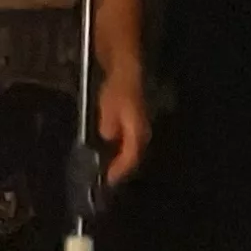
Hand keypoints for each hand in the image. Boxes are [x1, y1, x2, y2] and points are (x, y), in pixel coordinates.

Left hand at [94, 62, 150, 184]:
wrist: (128, 69)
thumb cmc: (118, 88)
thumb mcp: (108, 109)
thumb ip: (109, 126)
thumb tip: (109, 138)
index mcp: (137, 129)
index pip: (131, 157)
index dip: (120, 170)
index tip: (108, 180)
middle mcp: (143, 129)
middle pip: (135, 155)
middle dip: (123, 166)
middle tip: (110, 176)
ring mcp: (141, 123)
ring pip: (134, 147)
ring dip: (123, 158)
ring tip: (110, 165)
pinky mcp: (135, 119)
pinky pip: (131, 139)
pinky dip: (122, 147)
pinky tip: (112, 147)